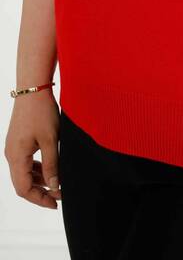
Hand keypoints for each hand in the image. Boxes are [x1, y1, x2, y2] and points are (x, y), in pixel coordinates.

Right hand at [4, 92, 61, 208]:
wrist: (33, 89)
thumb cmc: (41, 112)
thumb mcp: (51, 140)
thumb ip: (52, 164)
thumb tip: (54, 186)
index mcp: (16, 157)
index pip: (24, 189)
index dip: (39, 199)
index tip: (55, 203)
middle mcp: (11, 154)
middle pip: (23, 183)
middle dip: (41, 191)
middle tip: (60, 195)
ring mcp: (13, 147)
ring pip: (24, 172)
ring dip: (39, 180)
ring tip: (57, 183)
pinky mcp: (18, 141)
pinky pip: (26, 161)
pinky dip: (37, 168)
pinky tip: (50, 168)